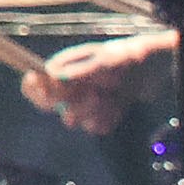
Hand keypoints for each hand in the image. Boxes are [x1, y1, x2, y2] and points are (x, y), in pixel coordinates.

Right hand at [18, 29, 177, 135]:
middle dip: (68, 104)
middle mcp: (67, 89)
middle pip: (48, 106)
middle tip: (92, 95)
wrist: (150, 70)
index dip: (34, 88)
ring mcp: (82, 105)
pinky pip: (94, 127)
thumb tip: (54, 76)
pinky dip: (106, 118)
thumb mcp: (104, 60)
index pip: (33, 85)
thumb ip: (80, 70)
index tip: (45, 86)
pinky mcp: (98, 117)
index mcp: (60, 71)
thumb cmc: (124, 57)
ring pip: (71, 120)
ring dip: (89, 110)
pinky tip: (116, 105)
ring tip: (105, 96)